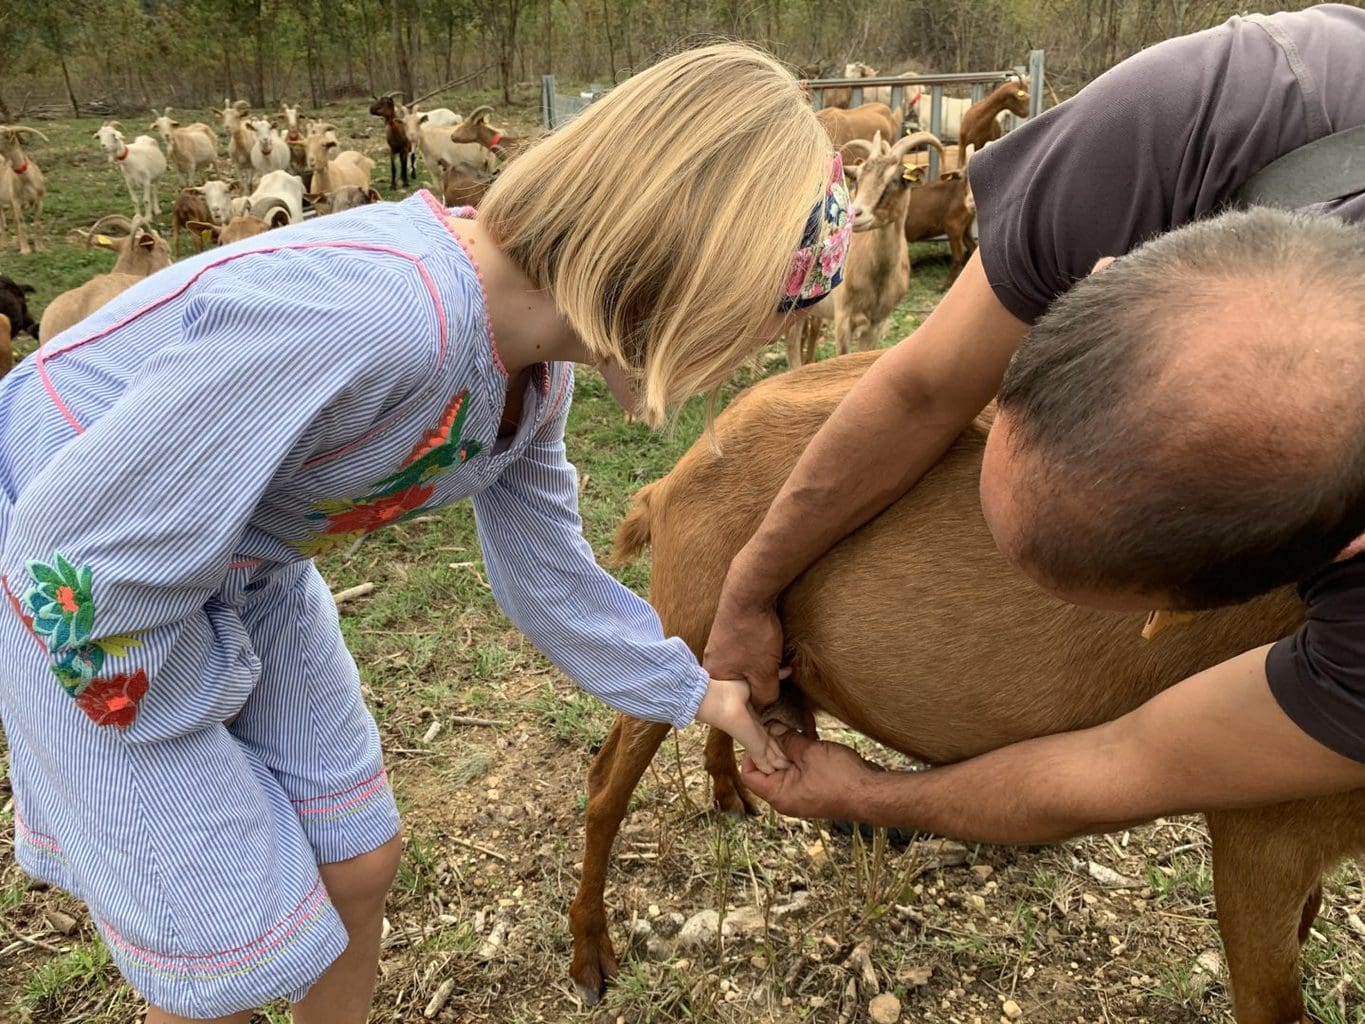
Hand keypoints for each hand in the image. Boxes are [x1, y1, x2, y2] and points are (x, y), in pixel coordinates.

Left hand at [695, 677, 790, 773]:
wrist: (716, 701)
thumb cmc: (729, 690)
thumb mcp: (758, 685)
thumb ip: (776, 680)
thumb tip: (789, 670)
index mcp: (755, 719)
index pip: (773, 731)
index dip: (784, 736)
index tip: (796, 740)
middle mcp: (755, 731)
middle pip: (774, 745)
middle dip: (786, 751)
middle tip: (799, 760)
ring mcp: (753, 741)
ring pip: (772, 755)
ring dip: (783, 761)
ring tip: (795, 768)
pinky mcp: (752, 746)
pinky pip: (765, 761)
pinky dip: (773, 767)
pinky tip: (780, 773)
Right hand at [704, 588, 785, 706]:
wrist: (748, 593)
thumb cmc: (752, 635)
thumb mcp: (763, 673)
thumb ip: (764, 695)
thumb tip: (765, 704)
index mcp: (716, 676)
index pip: (734, 701)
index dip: (755, 702)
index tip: (771, 696)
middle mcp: (713, 661)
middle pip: (739, 683)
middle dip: (761, 682)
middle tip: (779, 678)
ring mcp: (720, 645)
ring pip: (745, 667)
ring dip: (763, 667)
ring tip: (779, 663)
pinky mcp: (729, 633)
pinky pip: (745, 652)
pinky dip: (760, 654)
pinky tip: (773, 648)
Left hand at [740, 727, 880, 820]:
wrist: (872, 793)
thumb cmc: (841, 779)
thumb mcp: (810, 753)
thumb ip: (788, 740)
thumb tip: (771, 728)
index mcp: (779, 795)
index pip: (749, 775)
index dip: (750, 753)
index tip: (759, 733)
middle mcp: (787, 796)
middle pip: (766, 768)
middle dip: (771, 745)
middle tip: (776, 723)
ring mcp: (801, 792)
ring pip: (785, 764)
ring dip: (789, 745)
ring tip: (792, 724)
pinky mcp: (815, 785)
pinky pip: (801, 766)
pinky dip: (802, 750)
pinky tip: (808, 730)